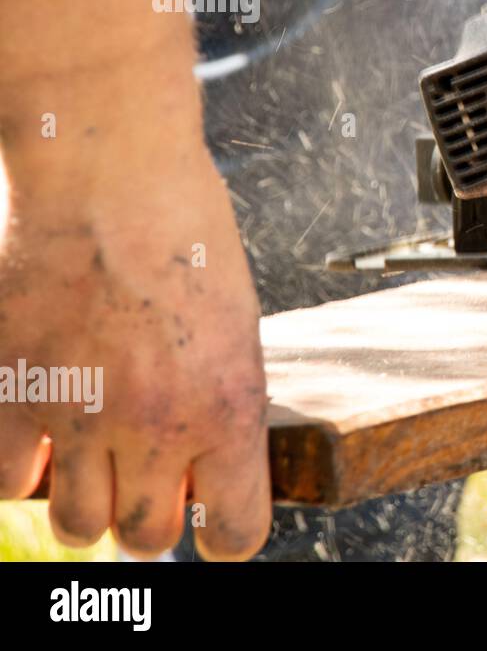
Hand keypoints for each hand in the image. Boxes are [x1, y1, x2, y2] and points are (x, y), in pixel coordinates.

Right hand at [0, 130, 270, 560]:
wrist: (108, 175)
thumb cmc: (186, 232)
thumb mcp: (236, 324)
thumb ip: (220, 401)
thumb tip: (203, 462)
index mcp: (227, 410)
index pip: (234, 532)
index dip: (225, 536)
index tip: (215, 526)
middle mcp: (155, 427)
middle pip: (145, 539)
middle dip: (150, 520)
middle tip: (146, 481)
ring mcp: (77, 416)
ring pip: (75, 527)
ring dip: (86, 503)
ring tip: (94, 458)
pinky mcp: (9, 394)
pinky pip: (8, 482)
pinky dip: (25, 469)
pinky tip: (43, 432)